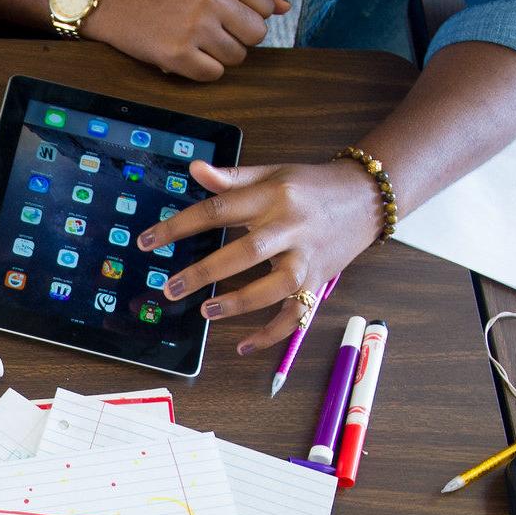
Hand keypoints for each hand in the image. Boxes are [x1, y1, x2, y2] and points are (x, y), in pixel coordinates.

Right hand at [86, 0, 286, 81]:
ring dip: (221, 55)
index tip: (228, 15)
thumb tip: (285, 7)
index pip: (266, 7)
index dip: (249, 15)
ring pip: (237, 57)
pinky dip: (203, 70)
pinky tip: (187, 55)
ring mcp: (195, 29)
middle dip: (239, 37)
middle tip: (213, 31)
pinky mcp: (178, 55)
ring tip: (197, 42)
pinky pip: (213, 74)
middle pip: (256, 34)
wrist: (112, 0)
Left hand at [136, 158, 384, 354]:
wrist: (367, 197)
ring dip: (239, 303)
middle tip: (171, 287)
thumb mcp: (272, 173)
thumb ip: (232, 178)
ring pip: (274, 287)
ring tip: (205, 311)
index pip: (218, 210)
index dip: (180, 226)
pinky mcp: (318, 281)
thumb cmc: (311, 186)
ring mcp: (307, 258)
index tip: (148, 241)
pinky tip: (243, 344)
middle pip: (245, 252)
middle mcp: (291, 227)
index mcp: (273, 196)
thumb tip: (194, 169)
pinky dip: (271, 334)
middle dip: (206, 272)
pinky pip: (295, 315)